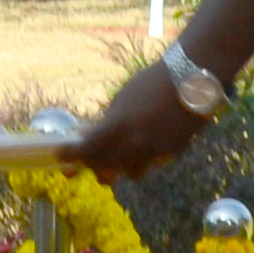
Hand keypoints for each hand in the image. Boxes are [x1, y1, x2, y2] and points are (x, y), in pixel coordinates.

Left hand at [61, 61, 205, 188]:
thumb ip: (109, 122)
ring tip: (123, 153)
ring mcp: (155, 152)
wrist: (192, 79)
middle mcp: (135, 145)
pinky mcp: (173, 153)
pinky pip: (153, 164)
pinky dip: (146, 158)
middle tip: (92, 158)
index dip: (71, 156)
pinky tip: (147, 144)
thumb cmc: (153, 83)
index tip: (61, 156)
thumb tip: (91, 136)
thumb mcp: (123, 100)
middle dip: (96, 166)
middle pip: (106, 169)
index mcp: (118, 127)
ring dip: (124, 165)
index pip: (87, 151)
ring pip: (132, 173)